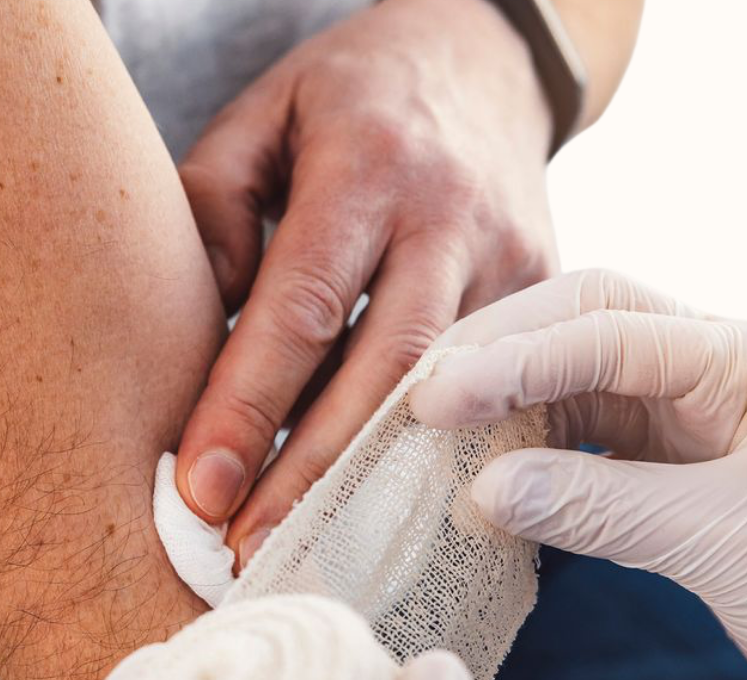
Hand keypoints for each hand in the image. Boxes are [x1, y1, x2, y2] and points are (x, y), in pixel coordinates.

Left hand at [174, 0, 557, 562]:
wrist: (488, 59)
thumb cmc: (353, 95)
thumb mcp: (265, 114)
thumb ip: (214, 205)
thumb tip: (198, 326)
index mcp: (369, 163)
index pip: (303, 302)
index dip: (251, 403)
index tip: (201, 489)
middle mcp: (452, 217)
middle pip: (386, 370)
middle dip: (315, 473)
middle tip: (251, 552)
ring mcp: (515, 261)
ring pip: (448, 396)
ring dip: (377, 484)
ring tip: (311, 554)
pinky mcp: (548, 295)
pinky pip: (492, 394)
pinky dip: (435, 458)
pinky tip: (390, 517)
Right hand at [409, 269, 746, 679]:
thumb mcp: (729, 546)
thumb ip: (601, 508)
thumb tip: (484, 490)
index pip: (610, 329)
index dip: (514, 361)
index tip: (434, 401)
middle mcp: (723, 370)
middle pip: (586, 325)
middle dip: (499, 355)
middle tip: (417, 400)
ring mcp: (699, 419)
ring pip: (578, 385)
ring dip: (508, 409)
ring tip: (434, 442)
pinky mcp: (680, 473)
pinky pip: (588, 448)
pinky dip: (534, 463)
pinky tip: (487, 484)